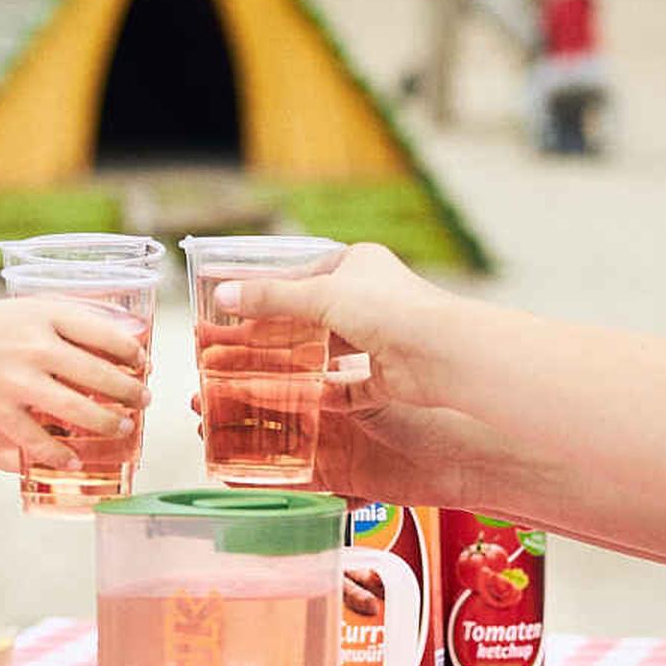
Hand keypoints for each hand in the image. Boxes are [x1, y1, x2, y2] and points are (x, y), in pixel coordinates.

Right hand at [0, 296, 149, 457]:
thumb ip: (63, 322)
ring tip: (121, 428)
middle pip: (101, 375)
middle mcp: (34, 346)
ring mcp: (16, 381)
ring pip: (78, 410)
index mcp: (45, 315)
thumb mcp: (23, 310)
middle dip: (131, 393)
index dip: (133, 353)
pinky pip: (37, 439)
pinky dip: (59, 453)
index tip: (143, 363)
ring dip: (107, 424)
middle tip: (143, 401)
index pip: (107, 334)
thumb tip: (115, 334)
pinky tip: (73, 459)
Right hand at [206, 245, 444, 395]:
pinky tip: (297, 401)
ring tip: (261, 376)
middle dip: (280, 334)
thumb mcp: (319, 295)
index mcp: (360, 265)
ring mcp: (382, 340)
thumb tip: (225, 295)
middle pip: (316, 318)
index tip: (238, 307)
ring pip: (331, 354)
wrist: (441, 353)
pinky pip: (349, 387)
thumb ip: (271, 298)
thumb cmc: (389, 309)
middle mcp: (373, 300)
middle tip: (241, 347)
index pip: (306, 275)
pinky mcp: (388, 377)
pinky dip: (325, 393)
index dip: (272, 291)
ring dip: (300, 365)